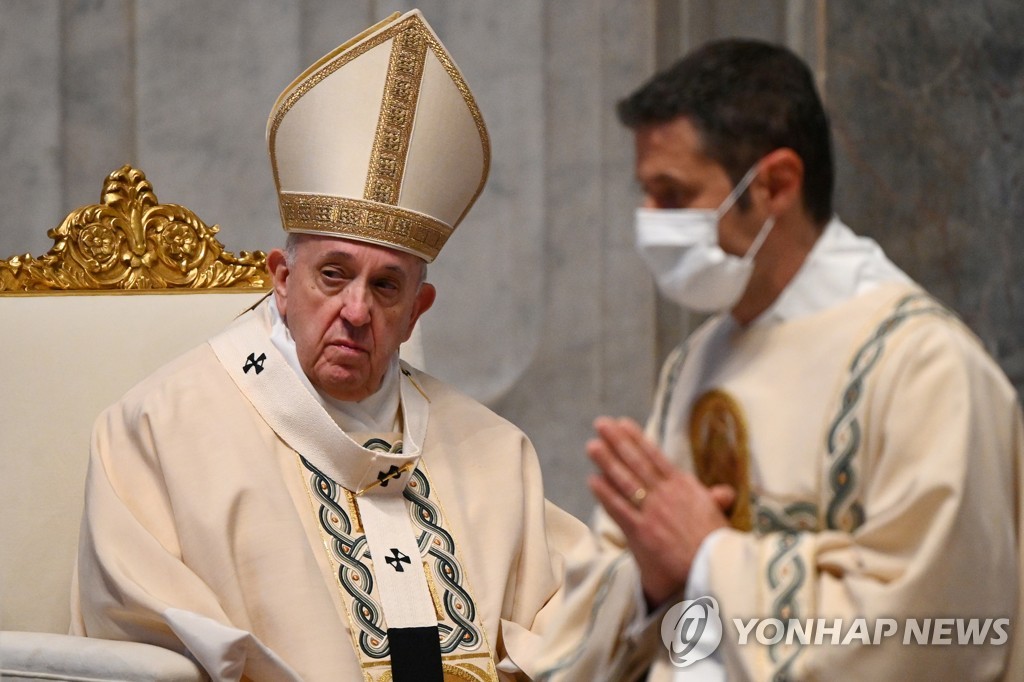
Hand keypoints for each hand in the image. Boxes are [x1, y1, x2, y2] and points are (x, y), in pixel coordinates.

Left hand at [587, 416, 733, 606]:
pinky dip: (605, 494)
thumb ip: (714, 500)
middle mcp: (665, 493)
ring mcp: (652, 511)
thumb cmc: (718, 543)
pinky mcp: (642, 531)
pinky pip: (619, 508)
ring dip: (607, 461)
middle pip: (636, 462)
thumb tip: (724, 491)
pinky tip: (593, 480)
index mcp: (683, 486)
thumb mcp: (718, 515)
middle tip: (601, 424)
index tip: (623, 423)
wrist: (714, 566)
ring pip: (625, 481)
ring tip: (592, 445)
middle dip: (617, 442)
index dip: (638, 439)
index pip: (655, 457)